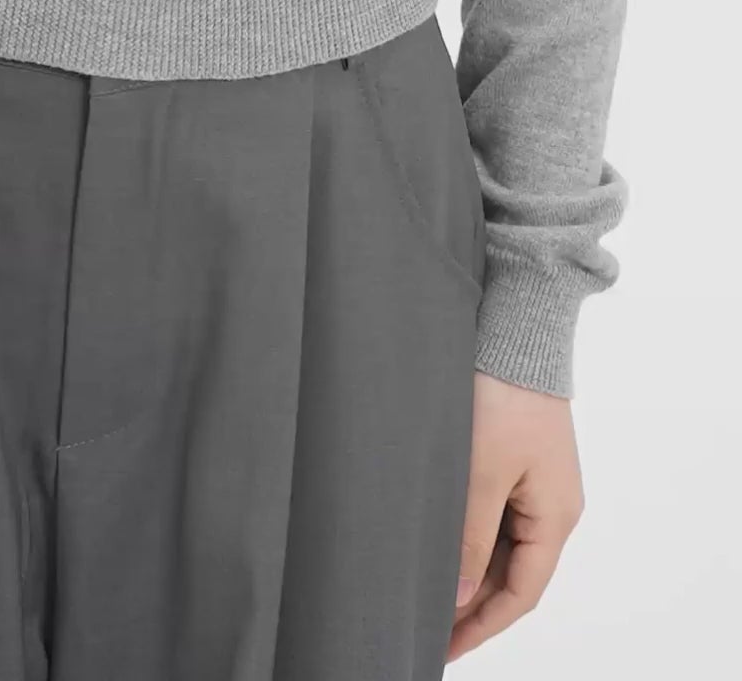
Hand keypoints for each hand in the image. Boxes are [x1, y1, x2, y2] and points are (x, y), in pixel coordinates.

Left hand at [448, 373, 584, 661]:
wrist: (512, 330)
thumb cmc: (502, 396)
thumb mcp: (480, 472)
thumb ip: (470, 537)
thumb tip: (458, 595)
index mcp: (555, 516)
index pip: (521, 593)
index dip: (482, 625)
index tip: (443, 647)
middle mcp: (551, 504)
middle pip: (511, 572)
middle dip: (470, 603)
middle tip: (425, 625)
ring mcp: (533, 480)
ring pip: (498, 543)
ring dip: (465, 568)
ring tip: (422, 589)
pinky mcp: (512, 457)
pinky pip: (491, 511)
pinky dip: (465, 533)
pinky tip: (433, 540)